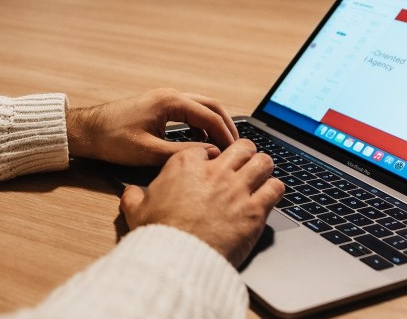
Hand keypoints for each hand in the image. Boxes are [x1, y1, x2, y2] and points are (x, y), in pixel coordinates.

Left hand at [66, 88, 238, 165]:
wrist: (86, 131)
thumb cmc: (112, 139)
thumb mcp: (149, 152)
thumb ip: (182, 153)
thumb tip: (210, 156)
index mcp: (170, 102)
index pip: (210, 116)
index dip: (226, 135)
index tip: (236, 152)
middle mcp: (170, 95)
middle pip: (211, 106)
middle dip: (226, 126)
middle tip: (237, 147)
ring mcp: (164, 99)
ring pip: (200, 108)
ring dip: (213, 125)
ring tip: (222, 147)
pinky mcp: (158, 107)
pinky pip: (188, 113)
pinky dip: (200, 126)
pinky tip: (200, 144)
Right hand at [119, 139, 283, 266]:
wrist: (177, 259)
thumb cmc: (157, 235)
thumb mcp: (136, 211)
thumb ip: (134, 196)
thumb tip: (130, 192)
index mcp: (186, 165)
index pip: (206, 148)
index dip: (211, 157)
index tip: (213, 166)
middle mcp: (215, 171)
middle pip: (241, 147)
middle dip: (244, 154)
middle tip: (243, 165)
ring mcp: (238, 189)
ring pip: (263, 161)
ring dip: (263, 168)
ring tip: (261, 176)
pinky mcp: (255, 210)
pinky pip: (276, 188)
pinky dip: (275, 190)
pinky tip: (269, 196)